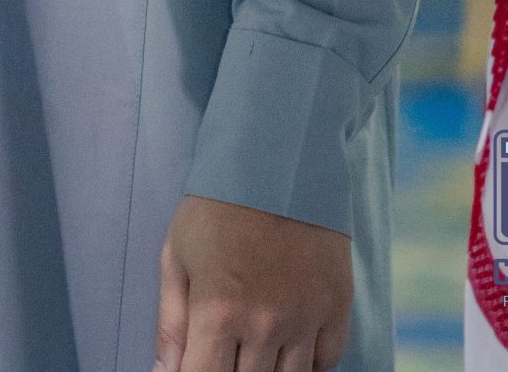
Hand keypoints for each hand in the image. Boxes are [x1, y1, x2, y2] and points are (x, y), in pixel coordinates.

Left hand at [155, 193, 351, 371]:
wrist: (277, 157)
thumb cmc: (216, 206)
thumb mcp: (176, 255)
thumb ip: (170, 323)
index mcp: (217, 311)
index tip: (197, 364)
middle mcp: (264, 324)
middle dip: (230, 371)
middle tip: (224, 349)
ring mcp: (305, 319)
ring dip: (267, 371)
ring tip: (253, 347)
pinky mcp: (336, 307)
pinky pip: (326, 363)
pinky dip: (307, 364)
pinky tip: (288, 346)